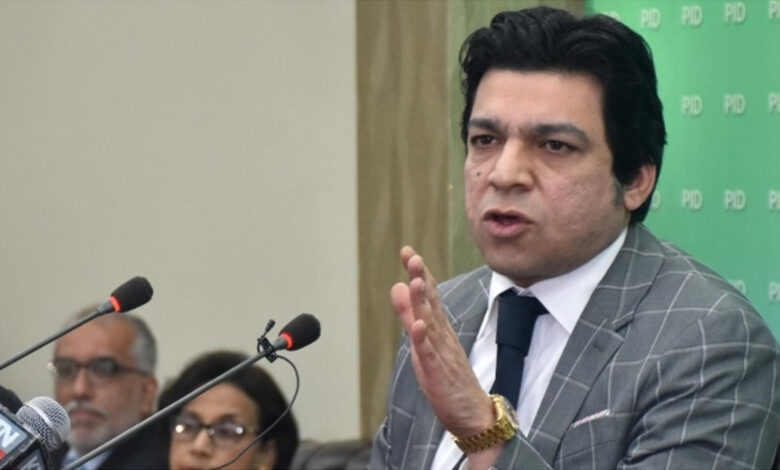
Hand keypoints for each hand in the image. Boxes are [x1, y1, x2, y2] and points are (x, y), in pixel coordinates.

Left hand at [390, 246, 493, 437]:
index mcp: (439, 328)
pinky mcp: (439, 374)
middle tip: (413, 257)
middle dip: (421, 279)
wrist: (472, 414)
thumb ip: (409, 314)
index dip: (419, 274)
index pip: (429, 296)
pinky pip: (430, 355)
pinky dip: (424, 340)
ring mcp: (442, 354)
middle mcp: (442, 336)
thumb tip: (397, 286)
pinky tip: (418, 326)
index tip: (408, 251)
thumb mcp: (423, 341)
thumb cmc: (448, 377)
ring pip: (431, 324)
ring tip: (414, 281)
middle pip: (431, 304)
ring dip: (423, 303)